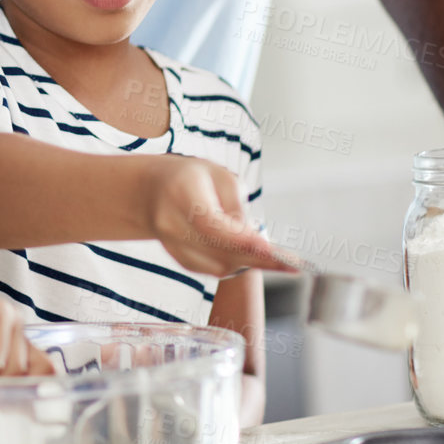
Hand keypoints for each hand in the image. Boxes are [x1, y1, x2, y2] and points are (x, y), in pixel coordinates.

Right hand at [141, 156, 299, 276]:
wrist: (149, 191)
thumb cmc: (191, 177)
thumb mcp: (218, 174)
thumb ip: (236, 206)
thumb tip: (253, 242)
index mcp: (180, 192)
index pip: (210, 223)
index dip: (240, 240)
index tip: (270, 249)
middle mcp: (171, 223)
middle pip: (218, 249)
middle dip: (259, 258)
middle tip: (294, 264)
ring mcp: (172, 245)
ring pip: (219, 265)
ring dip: (252, 263)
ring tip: (283, 262)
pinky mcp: (180, 259)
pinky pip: (214, 269)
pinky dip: (237, 265)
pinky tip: (257, 259)